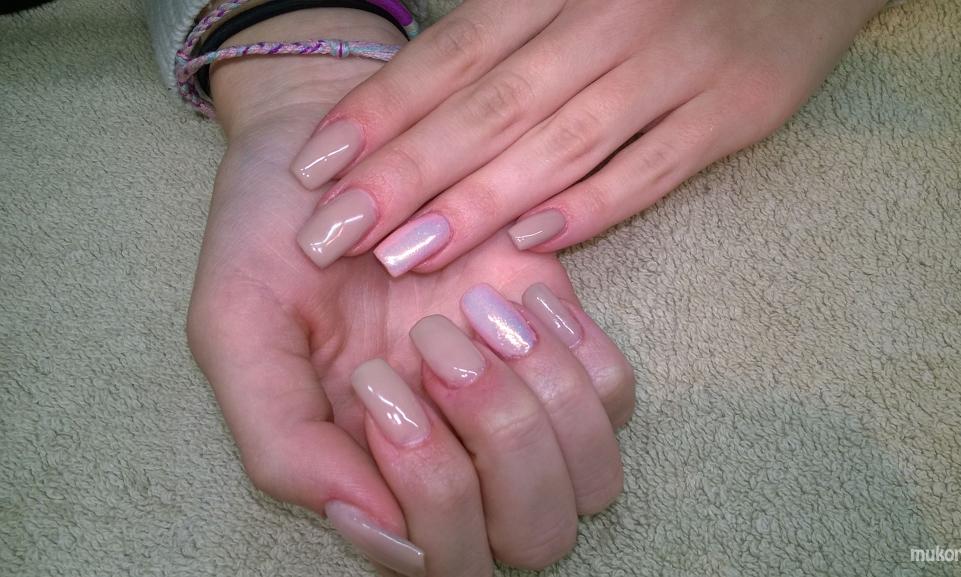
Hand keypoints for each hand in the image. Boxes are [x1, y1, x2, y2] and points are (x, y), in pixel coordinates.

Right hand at [188, 10, 633, 574]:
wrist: (331, 142)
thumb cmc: (274, 235)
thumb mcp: (237, 326)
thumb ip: (283, 440)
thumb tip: (373, 527)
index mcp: (373, 473)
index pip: (444, 560)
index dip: (426, 492)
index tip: (373, 384)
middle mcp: (455, 453)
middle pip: (534, 534)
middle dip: (496, 446)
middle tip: (430, 345)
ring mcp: (516, 400)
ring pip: (591, 477)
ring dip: (541, 399)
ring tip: (474, 312)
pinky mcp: (560, 340)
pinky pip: (616, 394)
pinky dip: (579, 352)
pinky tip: (517, 297)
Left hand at [290, 0, 886, 272]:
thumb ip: (508, 20)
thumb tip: (412, 79)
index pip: (455, 52)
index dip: (381, 112)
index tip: (317, 170)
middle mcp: (614, 17)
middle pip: (493, 106)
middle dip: (404, 174)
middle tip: (332, 235)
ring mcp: (678, 67)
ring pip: (562, 145)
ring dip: (478, 204)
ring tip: (404, 255)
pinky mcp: (733, 113)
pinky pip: (651, 170)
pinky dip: (591, 208)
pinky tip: (528, 243)